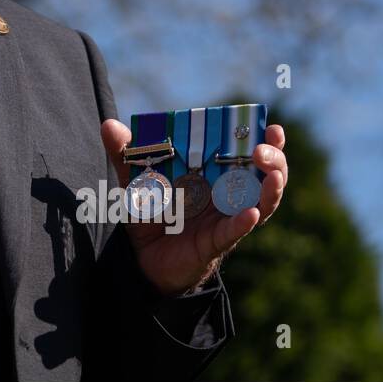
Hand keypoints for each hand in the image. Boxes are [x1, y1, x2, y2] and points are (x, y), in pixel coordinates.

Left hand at [100, 118, 287, 296]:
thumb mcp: (135, 181)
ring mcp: (225, 218)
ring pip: (262, 204)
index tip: (270, 125)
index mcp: (215, 174)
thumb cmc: (148, 212)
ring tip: (273, 177)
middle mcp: (227, 194)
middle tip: (263, 148)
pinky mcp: (215, 242)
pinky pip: (233, 233)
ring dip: (271, 190)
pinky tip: (251, 214)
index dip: (264, 139)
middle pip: (265, 175)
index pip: (248, 152)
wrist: (141, 257)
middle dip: (274, 160)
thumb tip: (109, 124)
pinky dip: (242, 223)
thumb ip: (125, 154)